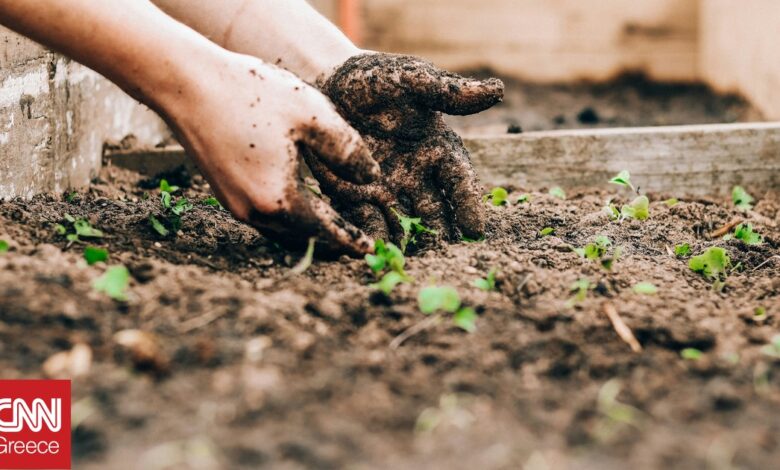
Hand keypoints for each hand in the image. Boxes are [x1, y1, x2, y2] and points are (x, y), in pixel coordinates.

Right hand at [163, 52, 379, 255]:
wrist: (186, 83)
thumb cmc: (251, 94)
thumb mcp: (312, 115)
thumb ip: (347, 150)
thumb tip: (371, 177)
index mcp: (279, 199)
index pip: (325, 230)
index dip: (351, 240)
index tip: (370, 250)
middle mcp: (254, 212)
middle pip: (302, 238)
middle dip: (331, 242)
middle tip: (356, 244)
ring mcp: (234, 204)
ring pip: (282, 230)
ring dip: (308, 232)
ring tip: (333, 228)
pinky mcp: (223, 192)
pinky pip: (265, 217)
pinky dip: (288, 218)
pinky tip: (300, 204)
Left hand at [308, 53, 503, 242]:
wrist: (327, 84)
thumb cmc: (375, 79)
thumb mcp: (411, 80)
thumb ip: (448, 91)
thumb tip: (497, 91)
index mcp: (438, 150)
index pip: (459, 181)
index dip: (469, 204)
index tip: (476, 230)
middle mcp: (417, 176)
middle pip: (436, 212)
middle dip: (442, 236)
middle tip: (447, 259)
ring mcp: (388, 190)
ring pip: (405, 224)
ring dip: (410, 244)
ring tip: (413, 265)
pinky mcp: (356, 197)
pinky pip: (367, 222)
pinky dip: (373, 238)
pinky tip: (375, 254)